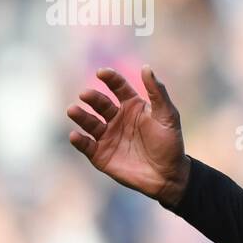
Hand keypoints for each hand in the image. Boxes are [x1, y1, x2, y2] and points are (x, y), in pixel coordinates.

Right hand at [67, 65, 190, 206]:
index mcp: (133, 106)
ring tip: (73, 110)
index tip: (102, 73)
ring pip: (89, 123)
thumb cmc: (170, 144)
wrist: (169, 175)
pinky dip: (79, 141)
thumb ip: (157, 93)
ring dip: (80, 116)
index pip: (118, 87)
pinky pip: (86, 146)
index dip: (110, 78)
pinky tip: (75, 135)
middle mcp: (117, 119)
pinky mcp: (101, 155)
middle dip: (92, 98)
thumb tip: (146, 68)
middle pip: (100, 103)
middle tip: (86, 95)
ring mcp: (107, 136)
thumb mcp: (168, 116)